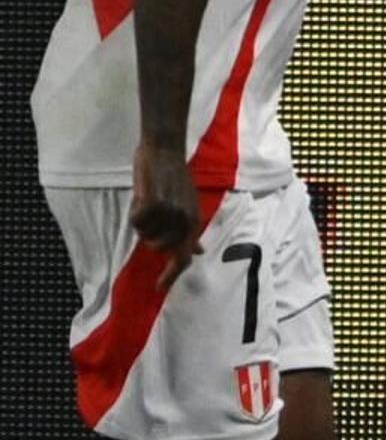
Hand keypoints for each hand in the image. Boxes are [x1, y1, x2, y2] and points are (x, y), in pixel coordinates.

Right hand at [129, 136, 202, 285]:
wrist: (165, 151)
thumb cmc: (173, 180)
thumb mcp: (188, 206)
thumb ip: (190, 230)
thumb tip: (197, 252)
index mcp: (193, 222)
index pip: (184, 257)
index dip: (172, 275)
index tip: (159, 288)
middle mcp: (185, 220)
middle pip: (159, 248)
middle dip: (149, 237)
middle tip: (151, 215)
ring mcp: (170, 212)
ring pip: (144, 234)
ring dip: (142, 223)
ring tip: (149, 203)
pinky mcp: (154, 202)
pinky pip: (136, 220)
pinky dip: (135, 212)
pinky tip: (142, 197)